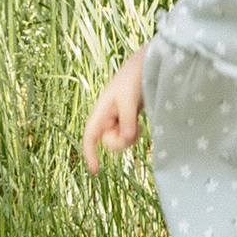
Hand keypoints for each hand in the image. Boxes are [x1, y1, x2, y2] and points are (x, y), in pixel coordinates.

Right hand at [83, 53, 146, 171]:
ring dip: (130, 138)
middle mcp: (107, 117)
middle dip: (121, 142)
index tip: (96, 171)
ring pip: (120, 140)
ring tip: (139, 123)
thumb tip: (127, 139)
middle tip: (136, 129)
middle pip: (108, 143)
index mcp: (101, 111)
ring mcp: (117, 119)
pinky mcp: (128, 119)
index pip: (90, 136)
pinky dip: (134, 134)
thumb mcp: (130, 99)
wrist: (147, 65)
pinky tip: (140, 123)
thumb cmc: (134, 78)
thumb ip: (127, 119)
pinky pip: (128, 135)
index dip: (90, 153)